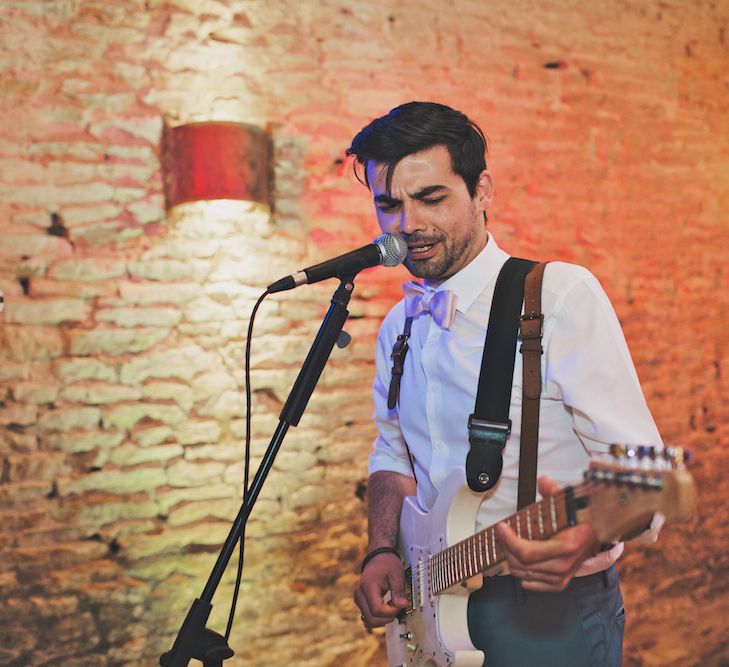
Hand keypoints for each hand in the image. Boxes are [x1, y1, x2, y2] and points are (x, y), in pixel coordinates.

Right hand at [354, 551, 408, 628]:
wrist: (378, 556)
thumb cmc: (387, 563)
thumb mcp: (396, 573)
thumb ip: (399, 590)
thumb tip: (402, 605)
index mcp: (367, 587)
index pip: (377, 610)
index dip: (391, 611)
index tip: (399, 604)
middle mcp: (359, 594)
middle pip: (371, 619)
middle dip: (387, 617)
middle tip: (396, 606)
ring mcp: (359, 599)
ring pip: (368, 621)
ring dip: (382, 619)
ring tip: (391, 607)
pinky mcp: (361, 602)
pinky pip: (368, 617)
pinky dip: (378, 618)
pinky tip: (386, 609)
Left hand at [495, 476, 600, 591]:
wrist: (598, 534)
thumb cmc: (580, 518)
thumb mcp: (567, 503)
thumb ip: (553, 492)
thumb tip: (543, 481)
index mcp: (566, 546)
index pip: (527, 552)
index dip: (509, 541)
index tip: (501, 527)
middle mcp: (564, 565)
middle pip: (522, 564)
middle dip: (506, 547)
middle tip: (502, 534)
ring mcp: (562, 576)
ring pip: (524, 574)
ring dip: (511, 559)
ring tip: (508, 544)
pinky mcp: (560, 583)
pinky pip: (533, 584)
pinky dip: (522, 574)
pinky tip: (519, 562)